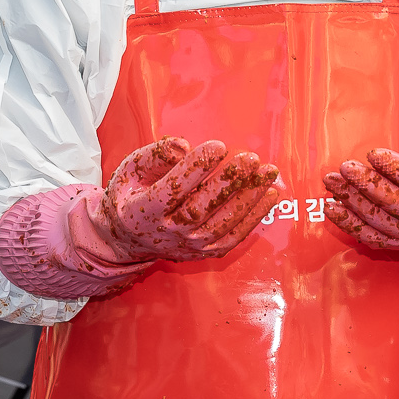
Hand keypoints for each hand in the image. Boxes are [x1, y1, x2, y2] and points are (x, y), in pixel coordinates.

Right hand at [97, 135, 277, 261]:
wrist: (129, 238)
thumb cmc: (133, 195)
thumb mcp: (131, 170)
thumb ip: (155, 156)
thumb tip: (183, 146)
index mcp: (144, 210)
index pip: (172, 189)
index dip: (196, 168)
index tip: (218, 146)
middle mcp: (167, 232)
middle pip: (201, 207)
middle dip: (229, 181)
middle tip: (250, 159)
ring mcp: (188, 245)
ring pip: (222, 224)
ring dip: (248, 198)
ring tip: (266, 173)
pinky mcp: (205, 252)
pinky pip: (233, 237)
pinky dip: (254, 217)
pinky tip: (269, 195)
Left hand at [323, 117, 398, 249]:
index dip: (395, 168)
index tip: (374, 154)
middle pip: (395, 203)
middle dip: (368, 184)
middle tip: (346, 167)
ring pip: (379, 220)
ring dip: (353, 201)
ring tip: (333, 181)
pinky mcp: (396, 242)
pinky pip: (369, 236)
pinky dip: (348, 223)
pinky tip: (332, 207)